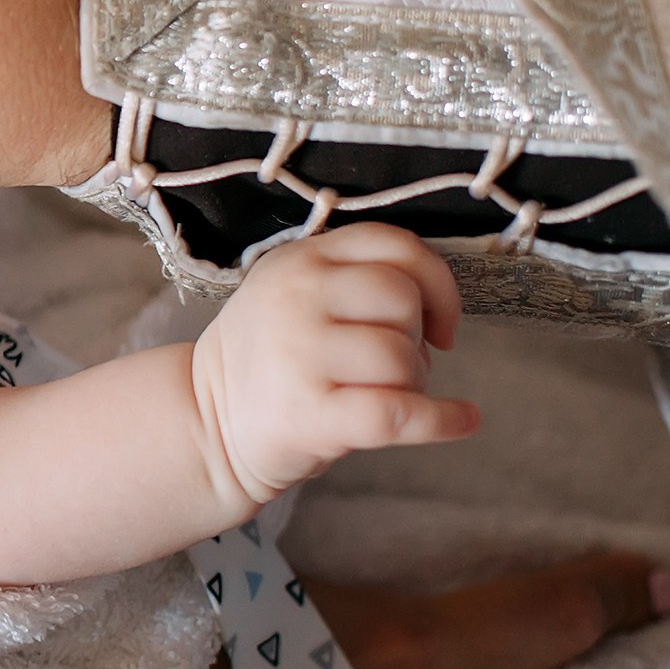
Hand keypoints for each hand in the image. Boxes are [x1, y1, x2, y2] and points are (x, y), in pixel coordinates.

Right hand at [191, 226, 482, 507]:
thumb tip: (439, 308)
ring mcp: (298, 355)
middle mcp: (295, 297)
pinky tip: (461, 420)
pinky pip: (401, 413)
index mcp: (299, 260)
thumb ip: (354, 278)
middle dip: (417, 335)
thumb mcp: (296, 295)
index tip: (440, 319)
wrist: (208, 423)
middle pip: (403, 299)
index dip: (436, 281)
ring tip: (383, 392)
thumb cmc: (273, 359)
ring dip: (413, 381)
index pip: (394, 245)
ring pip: (402, 358)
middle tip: (393, 362)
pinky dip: (444, 420)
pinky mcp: (309, 414)